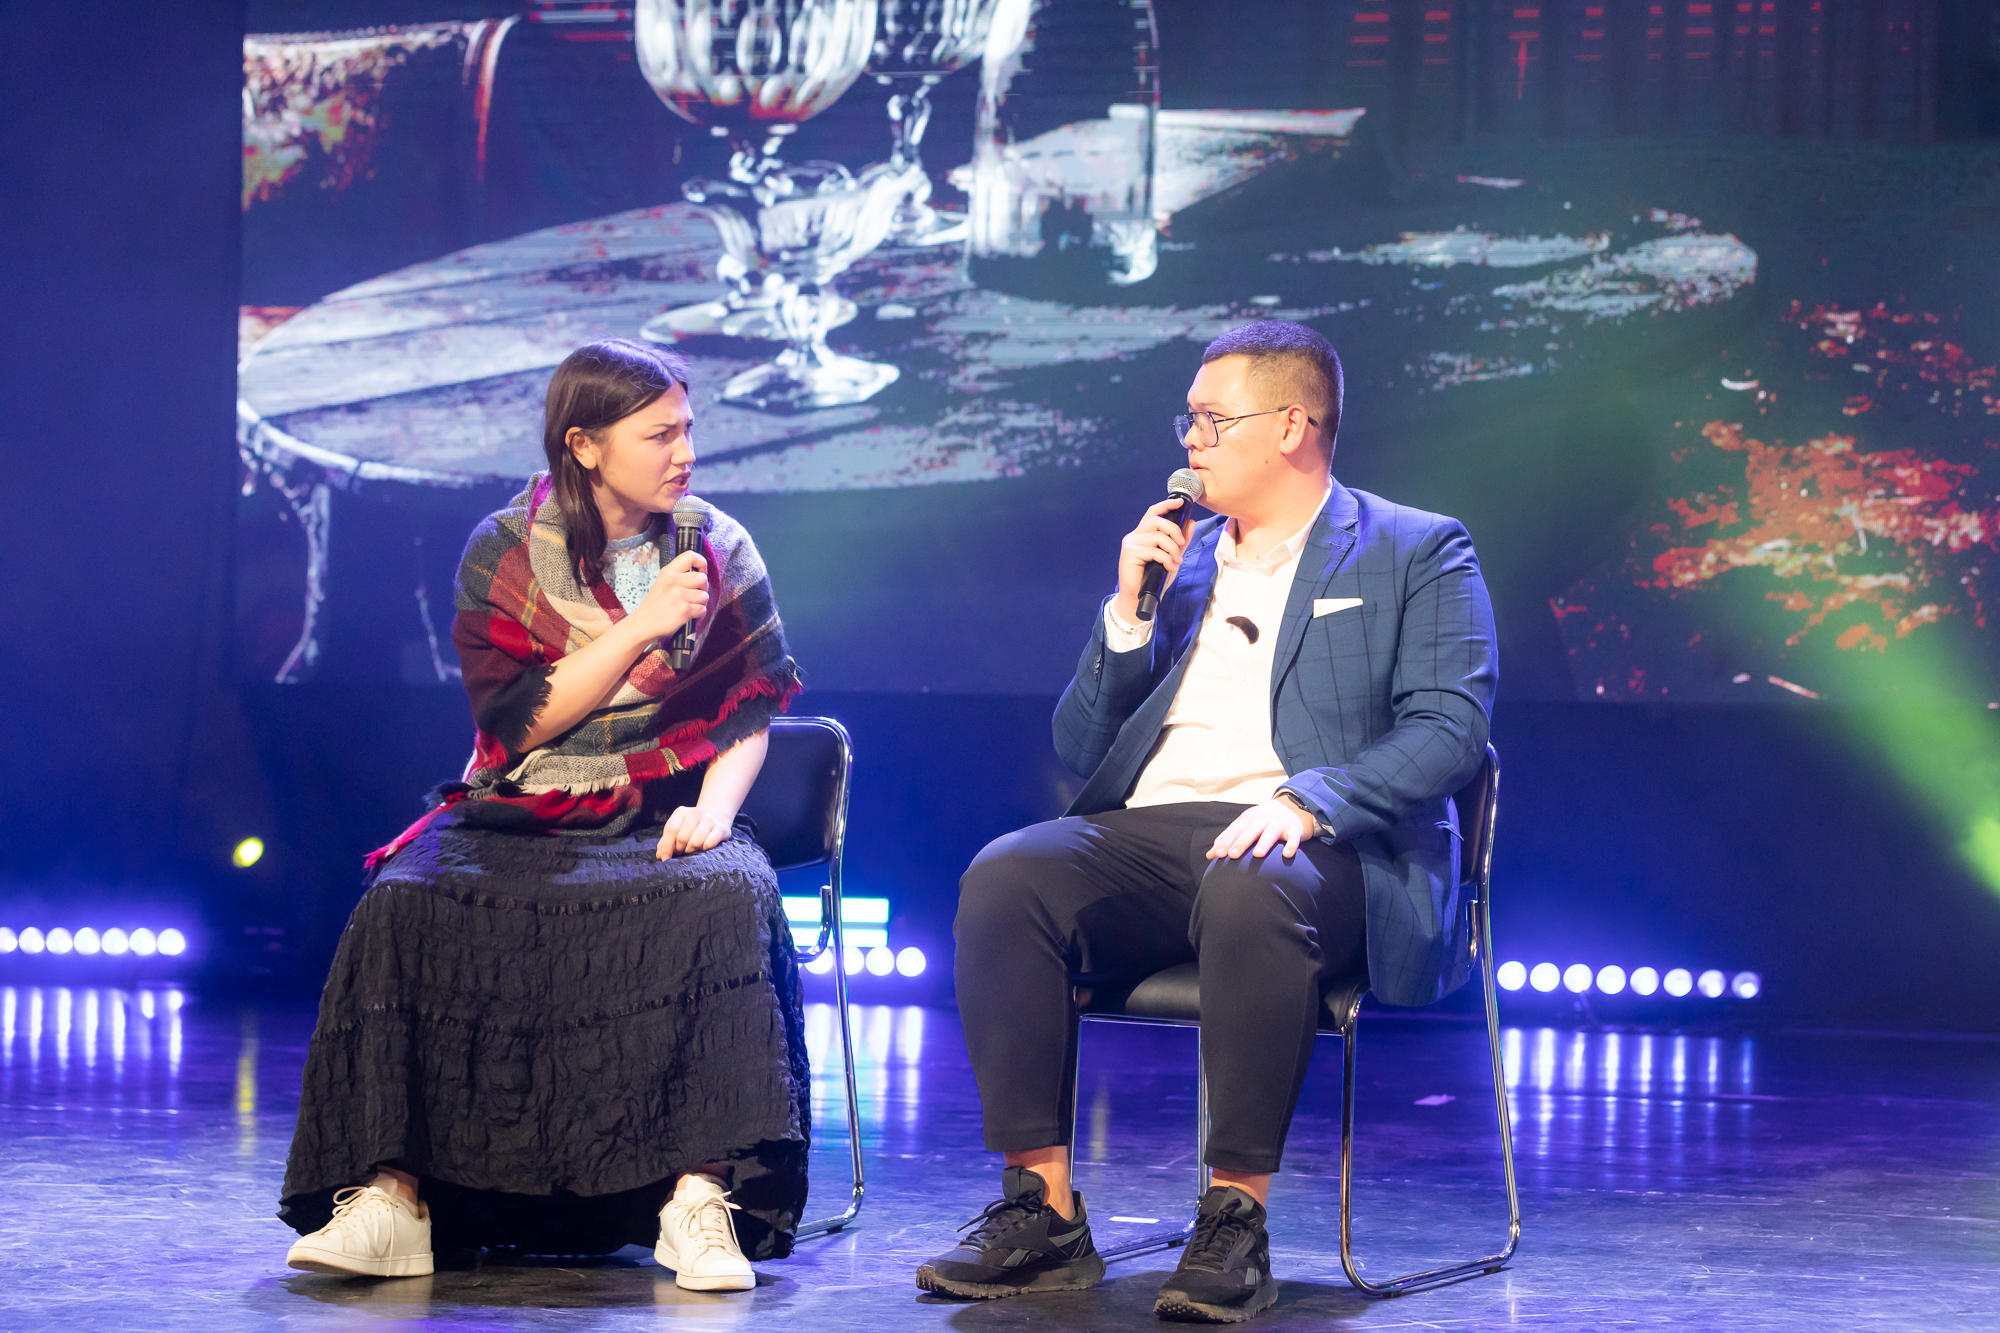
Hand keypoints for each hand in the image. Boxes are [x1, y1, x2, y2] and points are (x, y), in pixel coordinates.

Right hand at [627, 550, 708, 643]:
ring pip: (705, 596)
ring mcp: (679, 595)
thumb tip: (700, 573)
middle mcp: (673, 581)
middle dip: (702, 588)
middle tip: (694, 595)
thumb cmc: (655, 606)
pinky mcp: (684, 610)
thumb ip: (678, 576)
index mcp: (668, 572)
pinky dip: (699, 615)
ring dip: (700, 604)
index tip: (701, 571)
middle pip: (703, 578)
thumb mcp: (662, 583)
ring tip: (689, 607)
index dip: (701, 563)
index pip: (690, 556)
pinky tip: (690, 616)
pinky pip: (703, 610)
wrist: (643, 624)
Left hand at [658, 805, 731, 858]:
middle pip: (682, 837)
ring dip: (692, 851)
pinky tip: (704, 847)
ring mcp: (709, 819)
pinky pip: (709, 844)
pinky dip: (704, 849)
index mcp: (681, 811)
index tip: (666, 858)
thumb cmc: (692, 827)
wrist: (716, 817)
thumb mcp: (678, 829)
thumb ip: (666, 841)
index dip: (667, 846)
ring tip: (692, 850)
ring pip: (695, 842)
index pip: (671, 829)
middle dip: (680, 849)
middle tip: (682, 851)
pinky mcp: (721, 828)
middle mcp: (695, 812)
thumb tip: (660, 855)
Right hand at [1111, 497, 1195, 622]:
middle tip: (1182, 544)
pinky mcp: (1130, 554)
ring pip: (1157, 536)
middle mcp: (1134, 536)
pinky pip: (1154, 551)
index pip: (1153, 512)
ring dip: (1172, 549)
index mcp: (1142, 533)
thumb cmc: (1153, 578)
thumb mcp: (1171, 556)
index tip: (1180, 502)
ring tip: (1176, 561)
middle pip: (1157, 521)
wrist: (1138, 597)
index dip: (1166, 504)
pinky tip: (1169, 567)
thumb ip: (1180, 541)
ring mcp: (1131, 544)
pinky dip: (1166, 559)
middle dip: (1174, 531)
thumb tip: (1191, 523)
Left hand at [1206, 797, 1316, 860]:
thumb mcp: (1244, 825)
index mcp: (1248, 819)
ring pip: (1270, 832)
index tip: (1218, 855)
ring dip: (1264, 843)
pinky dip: (1291, 845)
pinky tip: (1287, 854)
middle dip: (1241, 842)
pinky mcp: (1294, 829)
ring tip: (1257, 854)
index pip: (1234, 830)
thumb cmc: (1261, 821)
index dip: (1226, 842)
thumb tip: (1209, 856)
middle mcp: (1262, 819)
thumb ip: (1227, 839)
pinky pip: (1293, 837)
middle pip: (1250, 831)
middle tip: (1233, 855)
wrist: (1290, 806)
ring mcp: (1278, 823)